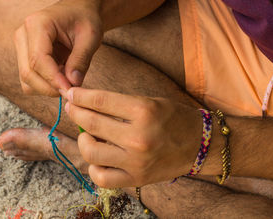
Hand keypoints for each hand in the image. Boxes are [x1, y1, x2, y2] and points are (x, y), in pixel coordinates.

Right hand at [15, 0, 102, 95]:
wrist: (80, 9)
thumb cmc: (85, 18)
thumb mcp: (91, 37)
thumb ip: (81, 60)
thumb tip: (72, 84)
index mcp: (37, 24)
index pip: (38, 60)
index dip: (53, 79)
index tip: (70, 90)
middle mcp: (23, 34)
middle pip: (28, 73)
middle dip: (50, 87)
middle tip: (73, 90)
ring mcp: (21, 45)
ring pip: (26, 80)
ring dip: (47, 87)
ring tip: (69, 79)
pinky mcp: (25, 55)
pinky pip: (30, 79)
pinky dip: (46, 84)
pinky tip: (63, 76)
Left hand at [65, 87, 201, 187]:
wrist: (200, 144)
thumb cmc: (175, 118)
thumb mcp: (151, 102)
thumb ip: (120, 104)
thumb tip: (87, 104)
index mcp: (145, 111)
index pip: (101, 101)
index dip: (81, 96)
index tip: (71, 93)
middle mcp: (139, 137)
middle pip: (92, 124)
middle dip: (76, 112)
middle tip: (72, 107)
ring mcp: (137, 162)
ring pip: (91, 152)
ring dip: (83, 140)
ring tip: (86, 134)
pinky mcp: (137, 179)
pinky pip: (102, 178)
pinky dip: (94, 166)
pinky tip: (98, 157)